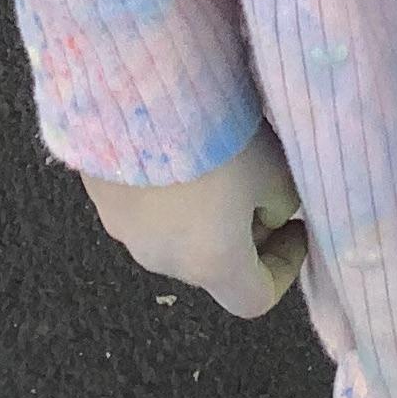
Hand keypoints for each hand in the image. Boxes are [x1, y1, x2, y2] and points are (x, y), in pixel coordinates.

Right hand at [82, 129, 306, 319]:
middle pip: (214, 265)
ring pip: (178, 237)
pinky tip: (177, 149)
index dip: (284, 268)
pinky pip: (146, 209)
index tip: (294, 227)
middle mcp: (164, 262)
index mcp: (211, 265)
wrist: (139, 98)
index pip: (254, 299)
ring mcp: (125, 233)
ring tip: (217, 161)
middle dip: (245, 234)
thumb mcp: (272, 169)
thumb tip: (270, 211)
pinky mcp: (102, 200)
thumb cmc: (216, 141)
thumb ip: (281, 201)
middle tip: (260, 187)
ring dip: (205, 215)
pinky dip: (170, 193)